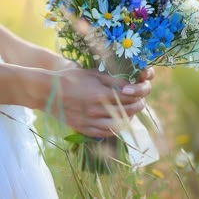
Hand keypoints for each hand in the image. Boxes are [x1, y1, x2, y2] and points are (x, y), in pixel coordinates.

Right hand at [35, 67, 152, 137]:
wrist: (48, 91)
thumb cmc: (71, 77)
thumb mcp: (92, 73)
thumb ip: (112, 80)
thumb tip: (129, 84)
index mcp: (100, 94)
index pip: (128, 98)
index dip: (138, 96)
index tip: (142, 94)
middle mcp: (97, 110)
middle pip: (125, 112)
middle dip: (137, 108)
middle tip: (140, 103)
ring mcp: (90, 121)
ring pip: (117, 125)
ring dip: (128, 119)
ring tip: (131, 113)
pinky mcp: (83, 128)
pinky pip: (104, 133)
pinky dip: (115, 129)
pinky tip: (118, 123)